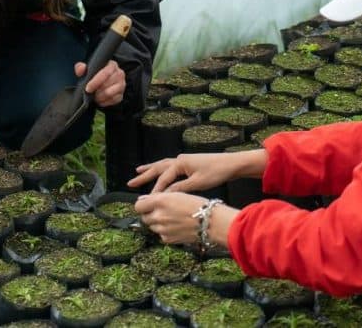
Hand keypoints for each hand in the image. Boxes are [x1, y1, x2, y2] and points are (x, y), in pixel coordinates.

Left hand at [75, 60, 124, 107]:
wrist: (99, 85)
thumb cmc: (93, 76)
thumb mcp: (85, 70)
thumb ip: (81, 68)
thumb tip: (81, 68)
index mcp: (112, 65)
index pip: (105, 73)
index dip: (96, 81)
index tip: (87, 88)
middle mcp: (120, 73)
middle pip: (108, 84)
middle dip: (97, 90)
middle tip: (90, 93)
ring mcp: (122, 85)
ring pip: (110, 93)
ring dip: (99, 97)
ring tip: (94, 96)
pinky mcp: (121, 95)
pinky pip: (113, 100)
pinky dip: (104, 102)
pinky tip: (99, 100)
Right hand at [128, 151, 266, 193]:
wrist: (231, 163)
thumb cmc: (216, 172)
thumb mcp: (198, 183)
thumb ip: (180, 188)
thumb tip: (165, 196)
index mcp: (180, 163)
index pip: (163, 179)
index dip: (156, 191)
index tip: (148, 201)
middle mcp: (179, 160)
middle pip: (157, 168)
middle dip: (144, 176)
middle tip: (130, 183)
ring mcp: (183, 160)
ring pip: (162, 165)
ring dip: (150, 170)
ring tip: (138, 171)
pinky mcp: (188, 163)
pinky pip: (169, 166)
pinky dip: (161, 170)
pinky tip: (160, 172)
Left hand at [135, 192, 207, 243]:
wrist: (211, 223)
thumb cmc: (199, 206)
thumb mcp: (178, 194)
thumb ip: (158, 197)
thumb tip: (143, 200)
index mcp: (161, 201)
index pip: (138, 206)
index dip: (143, 205)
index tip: (146, 204)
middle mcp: (159, 215)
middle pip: (144, 217)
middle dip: (150, 214)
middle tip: (162, 212)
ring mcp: (162, 229)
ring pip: (152, 226)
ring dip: (157, 223)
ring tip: (172, 219)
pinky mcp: (167, 239)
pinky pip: (160, 235)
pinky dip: (165, 232)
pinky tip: (176, 227)